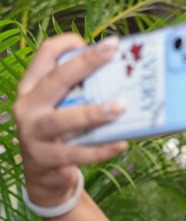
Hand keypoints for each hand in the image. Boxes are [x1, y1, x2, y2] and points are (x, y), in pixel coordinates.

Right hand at [14, 34, 127, 207]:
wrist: (45, 177)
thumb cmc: (62, 134)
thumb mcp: (64, 107)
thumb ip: (82, 91)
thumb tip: (122, 72)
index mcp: (32, 88)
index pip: (44, 55)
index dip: (68, 44)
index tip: (102, 43)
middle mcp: (28, 106)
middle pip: (55, 80)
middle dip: (84, 63)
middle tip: (111, 52)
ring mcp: (33, 133)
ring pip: (62, 120)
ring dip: (92, 113)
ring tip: (120, 107)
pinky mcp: (45, 158)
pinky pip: (77, 153)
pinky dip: (101, 149)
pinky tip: (121, 143)